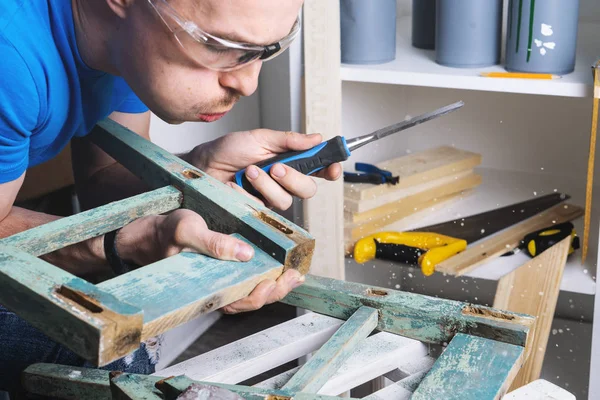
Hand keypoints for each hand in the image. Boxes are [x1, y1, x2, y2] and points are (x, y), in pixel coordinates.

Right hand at [116, 209, 303, 312]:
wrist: (152, 233)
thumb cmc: (167, 234)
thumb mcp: (188, 231)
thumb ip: (214, 243)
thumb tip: (245, 254)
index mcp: (207, 288)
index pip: (239, 302)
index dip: (260, 296)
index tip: (274, 281)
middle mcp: (217, 289)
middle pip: (251, 299)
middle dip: (276, 290)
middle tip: (294, 276)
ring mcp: (222, 280)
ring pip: (253, 290)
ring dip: (276, 283)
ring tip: (294, 272)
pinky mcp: (226, 269)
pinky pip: (250, 277)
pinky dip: (268, 272)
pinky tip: (282, 263)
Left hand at [188, 129, 341, 209]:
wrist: (203, 165)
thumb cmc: (230, 150)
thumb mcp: (260, 138)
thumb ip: (289, 140)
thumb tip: (317, 137)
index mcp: (291, 160)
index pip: (319, 168)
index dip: (330, 169)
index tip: (333, 169)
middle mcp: (284, 181)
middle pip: (308, 189)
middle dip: (294, 179)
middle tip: (276, 168)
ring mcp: (271, 197)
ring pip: (286, 201)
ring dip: (267, 186)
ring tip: (248, 172)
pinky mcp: (257, 209)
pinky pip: (263, 208)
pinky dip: (249, 194)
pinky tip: (236, 185)